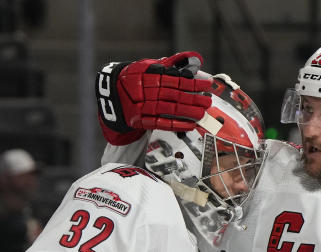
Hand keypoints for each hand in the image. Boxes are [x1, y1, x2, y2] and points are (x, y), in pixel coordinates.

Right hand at [96, 51, 211, 144]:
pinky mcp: (140, 119)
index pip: (175, 78)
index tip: (206, 84)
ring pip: (169, 109)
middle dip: (193, 98)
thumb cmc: (136, 78)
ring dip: (187, 112)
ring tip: (202, 113)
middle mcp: (146, 89)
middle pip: (174, 94)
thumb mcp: (150, 66)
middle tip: (207, 101)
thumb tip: (195, 56)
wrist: (112, 93)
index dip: (192, 82)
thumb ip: (173, 63)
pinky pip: (161, 123)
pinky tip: (189, 125)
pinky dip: (176, 125)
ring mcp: (142, 105)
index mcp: (149, 73)